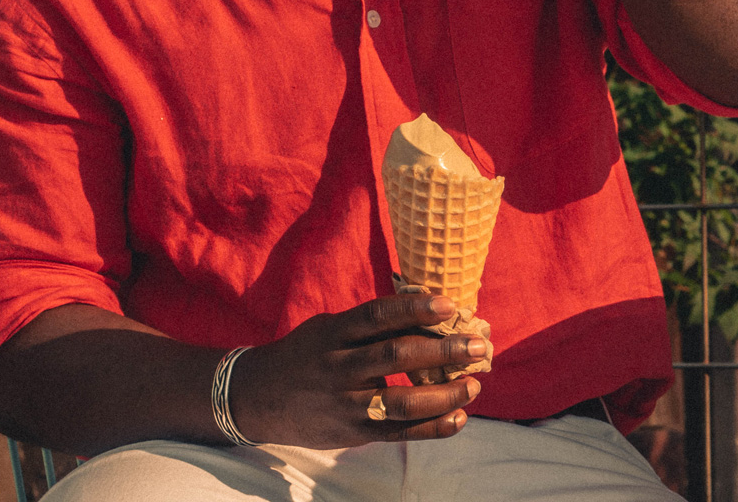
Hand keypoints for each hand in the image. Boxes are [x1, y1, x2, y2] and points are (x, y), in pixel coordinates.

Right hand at [228, 294, 485, 446]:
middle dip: (442, 349)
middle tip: (478, 344)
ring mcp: (346, 403)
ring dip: (445, 392)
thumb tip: (423, 314)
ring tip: (475, 383)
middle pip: (396, 355)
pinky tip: (459, 416)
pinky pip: (400, 433)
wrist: (259, 398)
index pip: (378, 316)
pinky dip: (433, 427)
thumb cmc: (305, 354)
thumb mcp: (328, 329)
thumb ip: (366, 325)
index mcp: (334, 333)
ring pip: (403, 400)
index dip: (414, 308)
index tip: (449, 305)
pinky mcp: (353, 433)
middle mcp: (339, 367)